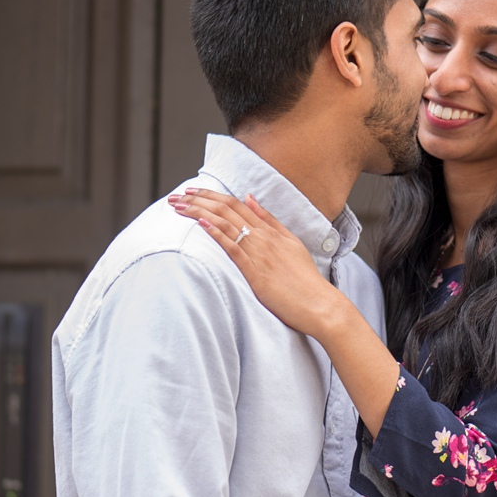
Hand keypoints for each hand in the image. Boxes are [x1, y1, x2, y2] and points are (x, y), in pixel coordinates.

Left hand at [167, 189, 343, 335]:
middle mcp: (264, 236)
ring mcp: (260, 252)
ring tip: (178, 206)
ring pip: (225, 224)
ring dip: (199, 212)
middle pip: (226, 209)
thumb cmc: (306, 281)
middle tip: (176, 196)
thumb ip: (270, 220)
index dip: (211, 196)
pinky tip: (201, 224)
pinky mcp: (256, 271)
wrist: (320, 304)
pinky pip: (233, 247)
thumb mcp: (291, 243)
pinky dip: (216, 233)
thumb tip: (250, 198)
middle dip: (198, 200)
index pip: (236, 204)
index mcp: (271, 230)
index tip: (192, 191)